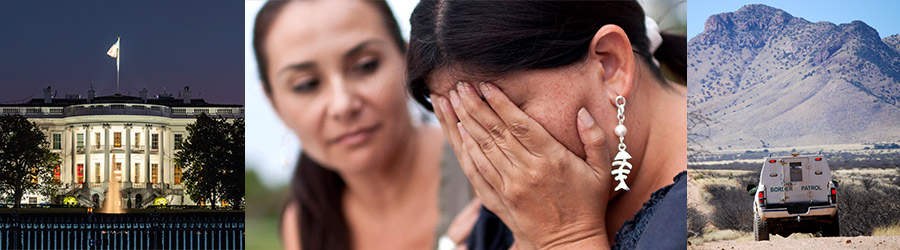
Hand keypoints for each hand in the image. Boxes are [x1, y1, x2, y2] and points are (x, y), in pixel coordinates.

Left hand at [431, 82, 612, 248]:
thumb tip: (583, 112)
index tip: (486, 84)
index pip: (520, 124)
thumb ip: (595, 139)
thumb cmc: (587, 204)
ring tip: (453, 100)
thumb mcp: (602, 171)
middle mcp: (528, 170)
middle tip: (460, 85)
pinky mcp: (500, 198)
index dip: (500, 102)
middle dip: (475, 105)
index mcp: (552, 158)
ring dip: (465, 121)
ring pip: (482, 147)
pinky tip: (459, 131)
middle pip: (495, 131)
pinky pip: (478, 170)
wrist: (570, 243)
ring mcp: (511, 185)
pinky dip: (466, 148)